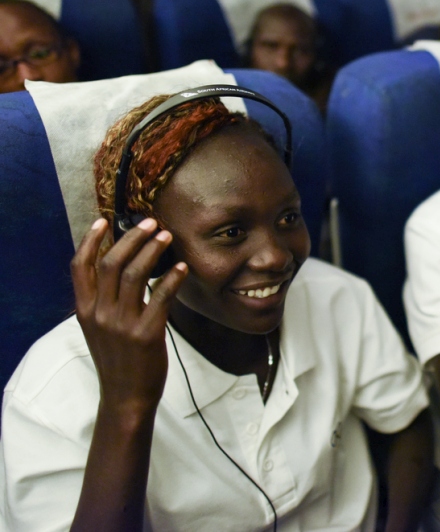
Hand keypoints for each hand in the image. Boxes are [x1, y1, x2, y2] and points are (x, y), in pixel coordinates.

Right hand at [71, 217, 187, 416]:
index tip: (103, 220)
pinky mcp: (146, 334)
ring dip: (152, 250)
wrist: (126, 397)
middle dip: (131, 238)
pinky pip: (161, 297)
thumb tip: (122, 267)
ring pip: (134, 274)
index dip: (90, 240)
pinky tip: (182, 268)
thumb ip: (104, 300)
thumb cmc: (118, 358)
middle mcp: (99, 314)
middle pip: (111, 263)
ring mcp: (122, 324)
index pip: (80, 267)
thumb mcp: (100, 328)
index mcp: (85, 310)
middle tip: (151, 223)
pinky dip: (172, 278)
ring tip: (167, 236)